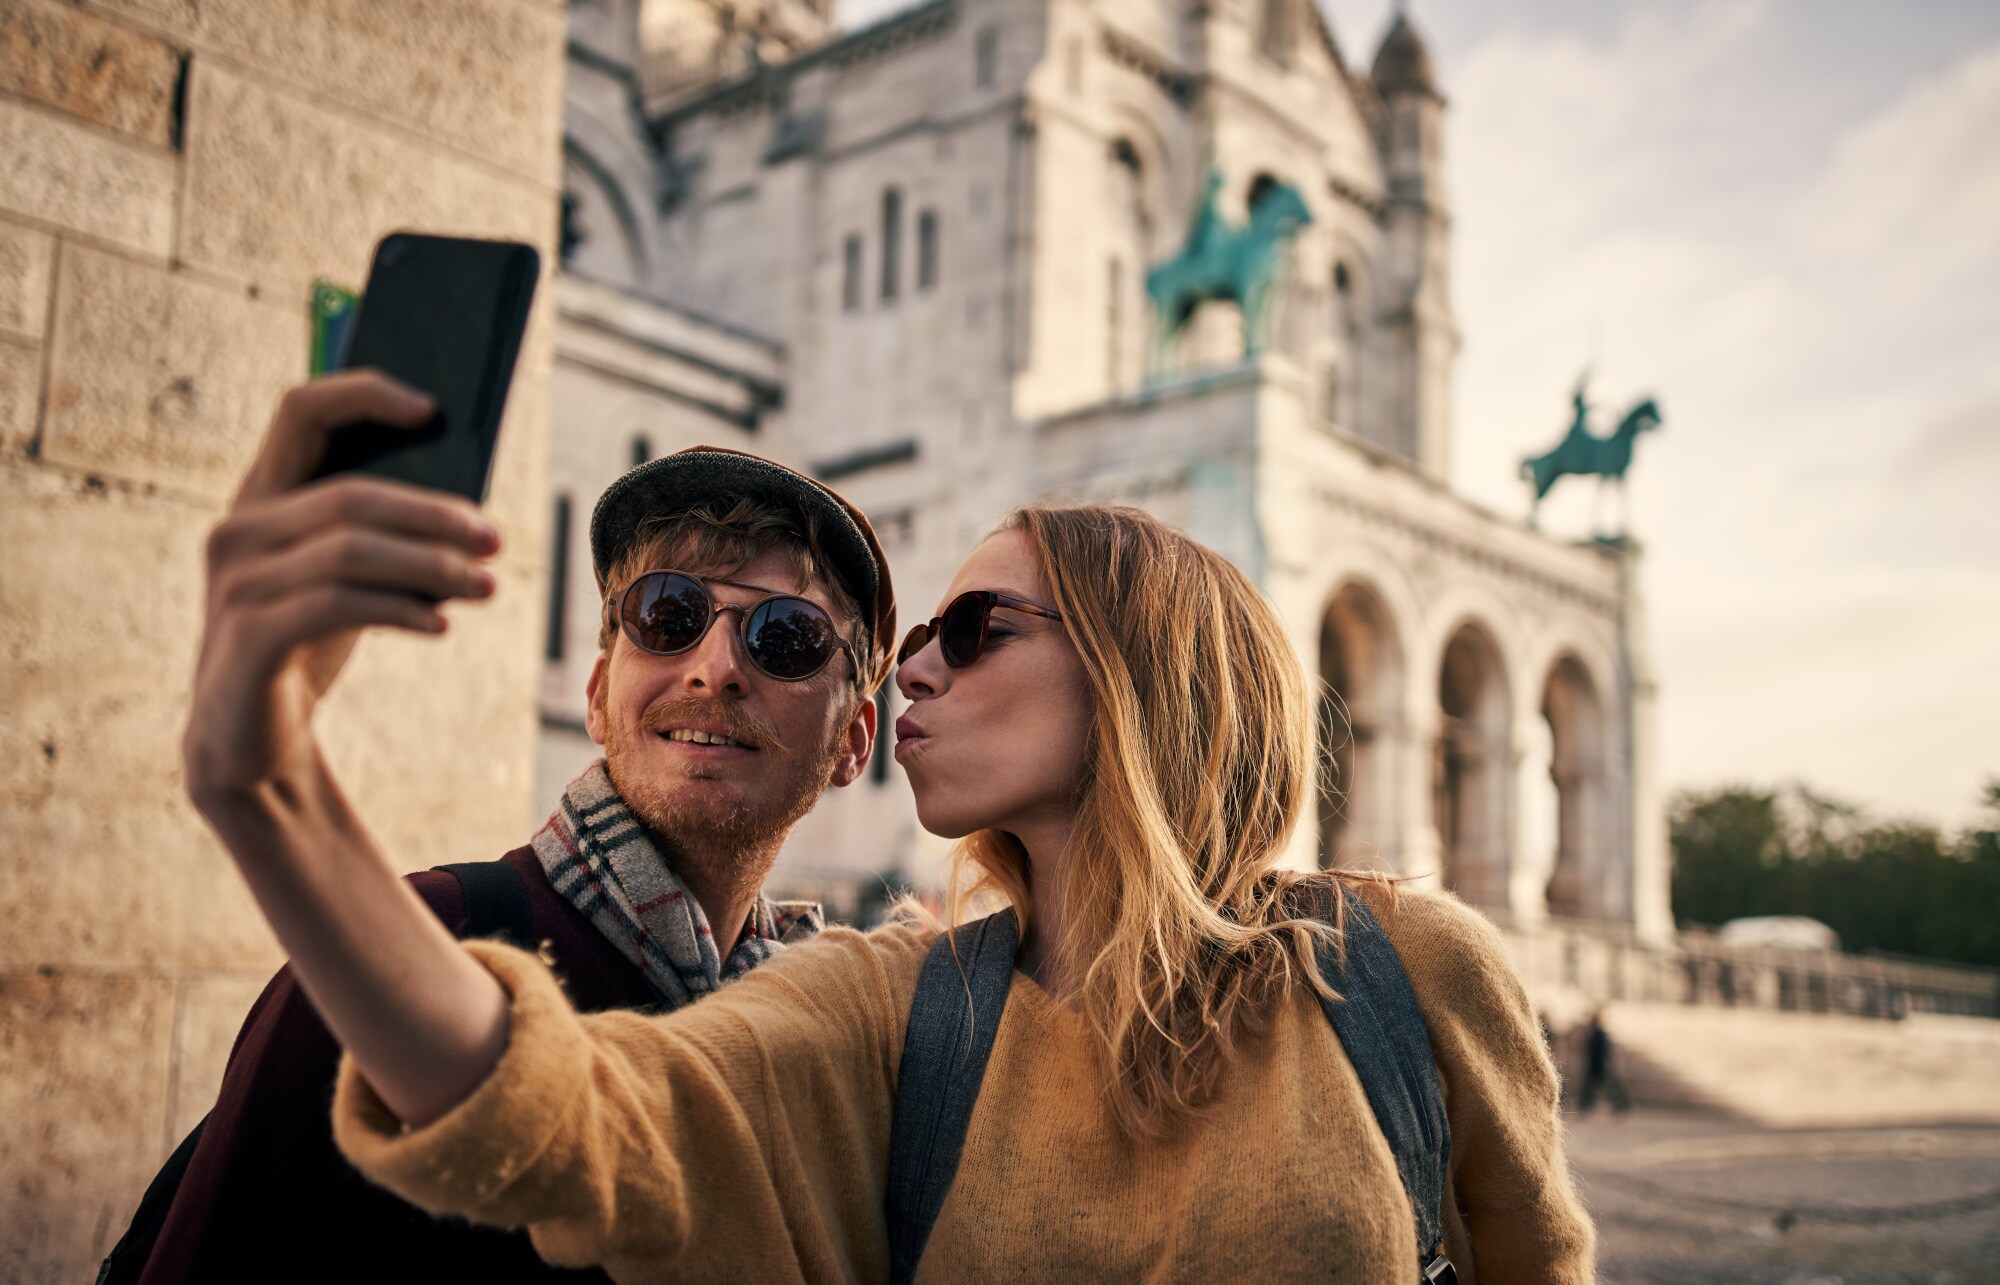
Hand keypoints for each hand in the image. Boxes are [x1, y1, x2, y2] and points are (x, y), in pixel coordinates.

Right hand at [183, 370, 502, 815]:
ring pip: (350, 548)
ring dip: (431, 565)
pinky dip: (399, 609)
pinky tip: (441, 624)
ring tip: (485, 586)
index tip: (436, 409)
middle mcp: (238, 530)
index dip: (365, 395)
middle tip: (494, 540)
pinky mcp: (246, 635)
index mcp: (259, 497)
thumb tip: (469, 513)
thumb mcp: (343, 578)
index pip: (301, 411)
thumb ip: (380, 535)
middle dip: (434, 515)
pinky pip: (337, 605)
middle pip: (350, 494)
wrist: (247, 739)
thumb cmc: (306, 642)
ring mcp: (235, 582)